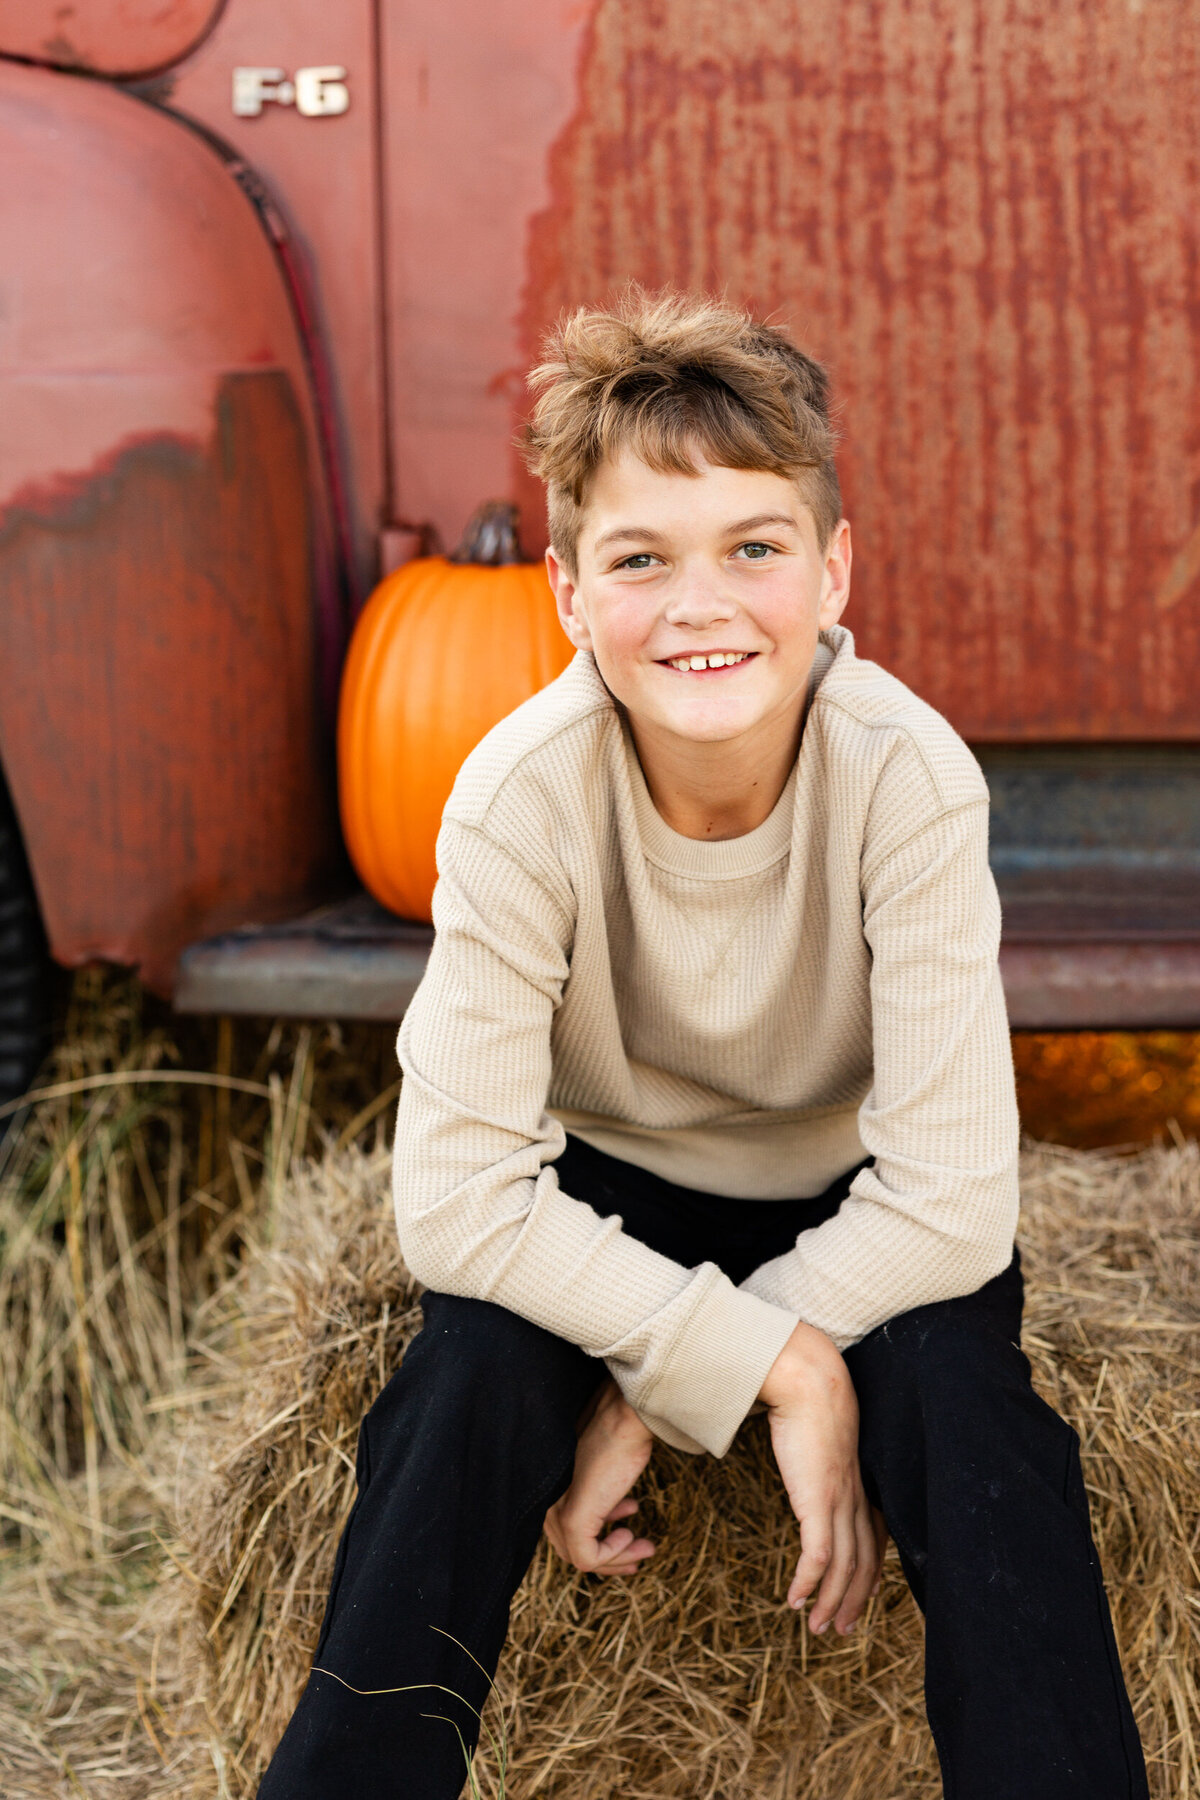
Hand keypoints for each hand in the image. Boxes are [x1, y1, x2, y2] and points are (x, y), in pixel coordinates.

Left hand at [544, 1379, 656, 1576]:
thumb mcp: (601, 1469)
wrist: (624, 1420)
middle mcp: (546, 1501)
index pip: (564, 1531)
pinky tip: (629, 1534)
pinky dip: (613, 1554)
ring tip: (646, 1546)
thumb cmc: (617, 1436)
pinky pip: (588, 1558)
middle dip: (611, 1556)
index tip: (629, 1532)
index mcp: (551, 1489)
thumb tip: (608, 1512)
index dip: (598, 1538)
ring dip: (617, 1558)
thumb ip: (595, 1488)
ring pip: (580, 1557)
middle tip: (643, 1549)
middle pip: (571, 1548)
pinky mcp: (572, 1520)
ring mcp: (557, 1511)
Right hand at [759, 1321, 885, 1635]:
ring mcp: (840, 1503)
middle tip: (836, 1629)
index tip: (856, 1598)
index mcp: (860, 1486)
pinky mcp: (819, 1502)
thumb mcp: (822, 1439)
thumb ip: (820, 1459)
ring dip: (829, 1602)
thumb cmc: (811, 1404)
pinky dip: (807, 1583)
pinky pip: (818, 1556)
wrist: (810, 1384)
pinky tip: (793, 1599)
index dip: (868, 1576)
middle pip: (864, 1564)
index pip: (874, 1543)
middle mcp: (856, 1500)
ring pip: (844, 1569)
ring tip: (814, 1626)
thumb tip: (809, 1464)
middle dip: (852, 1601)